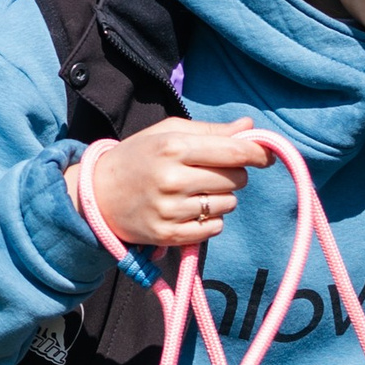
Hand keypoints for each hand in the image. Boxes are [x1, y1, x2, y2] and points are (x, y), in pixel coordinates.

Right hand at [85, 117, 270, 252]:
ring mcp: (170, 210)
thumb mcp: (168, 133)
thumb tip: (251, 129)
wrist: (98, 194)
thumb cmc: (138, 156)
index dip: (258, 154)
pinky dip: (210, 220)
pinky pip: (214, 228)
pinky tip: (191, 211)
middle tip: (213, 172)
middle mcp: (172, 179)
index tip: (266, 155)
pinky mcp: (168, 235)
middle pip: (235, 180)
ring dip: (222, 199)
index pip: (233, 153)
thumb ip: (210, 131)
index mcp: (173, 147)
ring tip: (196, 192)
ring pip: (227, 205)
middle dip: (234, 175)